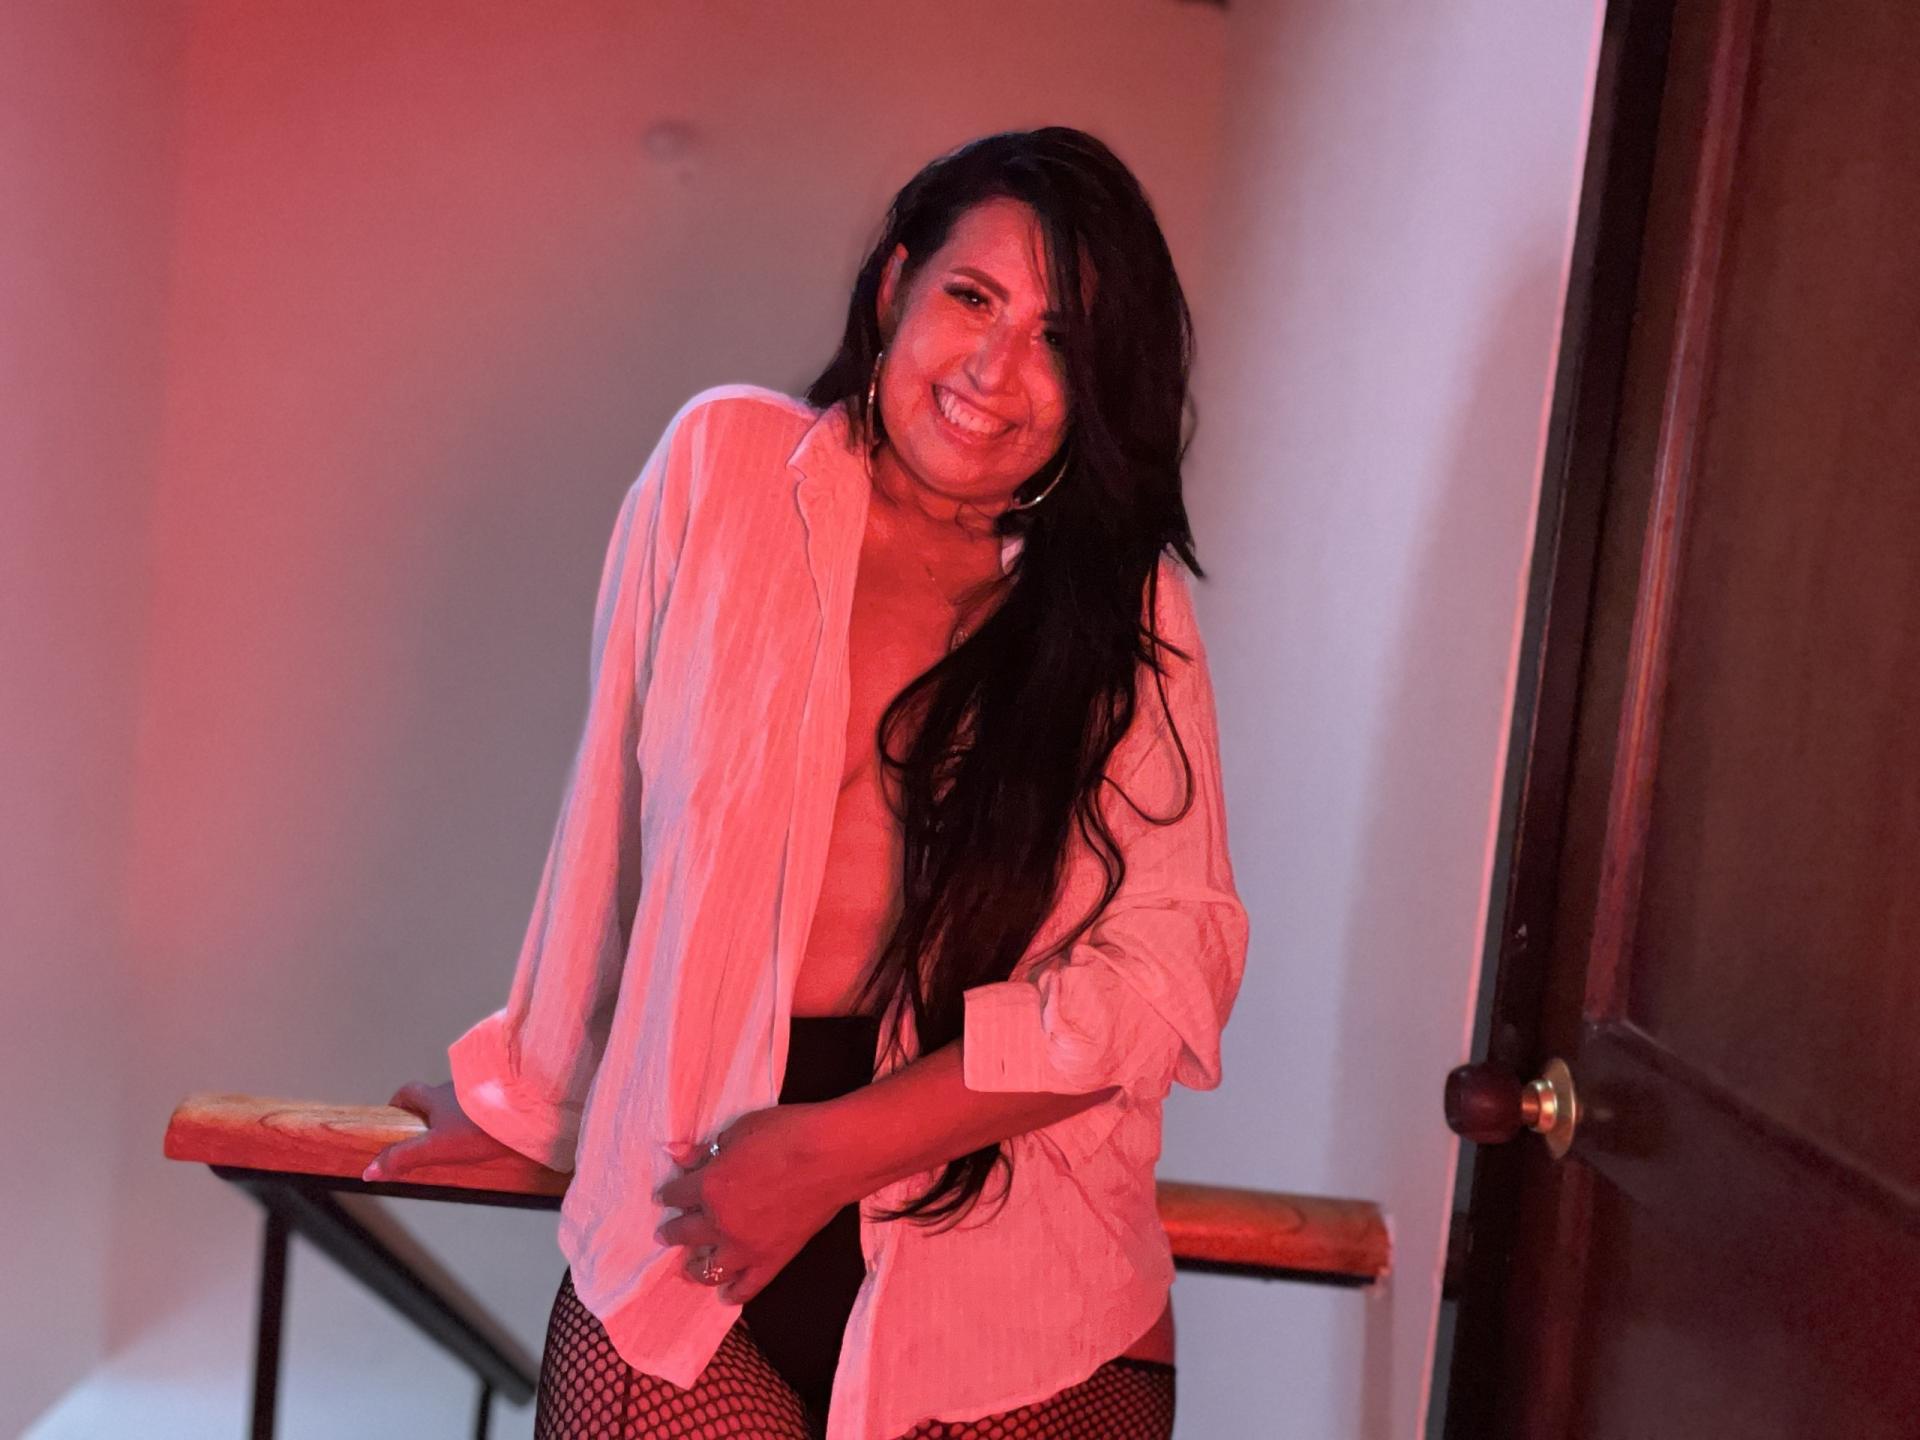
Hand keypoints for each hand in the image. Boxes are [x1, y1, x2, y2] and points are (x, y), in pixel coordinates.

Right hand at [363, 1080, 524, 1181]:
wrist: (526, 1110)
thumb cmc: (478, 1127)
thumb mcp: (435, 1146)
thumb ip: (404, 1157)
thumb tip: (369, 1170)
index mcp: (436, 1096)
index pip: (408, 1092)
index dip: (398, 1102)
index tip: (393, 1113)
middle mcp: (457, 1086)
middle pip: (435, 1095)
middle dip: (427, 1111)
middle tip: (426, 1131)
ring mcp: (481, 1089)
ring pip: (462, 1099)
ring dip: (456, 1113)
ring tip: (459, 1135)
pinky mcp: (503, 1096)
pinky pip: (485, 1103)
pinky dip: (480, 1115)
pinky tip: (487, 1131)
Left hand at [654, 1104, 851, 1305]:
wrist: (833, 1155)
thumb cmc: (788, 1133)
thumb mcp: (740, 1131)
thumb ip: (706, 1149)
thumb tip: (679, 1154)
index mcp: (710, 1187)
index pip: (677, 1194)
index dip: (668, 1193)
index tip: (664, 1196)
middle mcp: (722, 1222)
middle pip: (686, 1232)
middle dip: (673, 1231)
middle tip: (666, 1233)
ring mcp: (747, 1246)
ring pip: (710, 1268)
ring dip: (694, 1269)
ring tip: (688, 1268)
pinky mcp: (774, 1259)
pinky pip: (748, 1286)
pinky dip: (734, 1293)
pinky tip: (725, 1295)